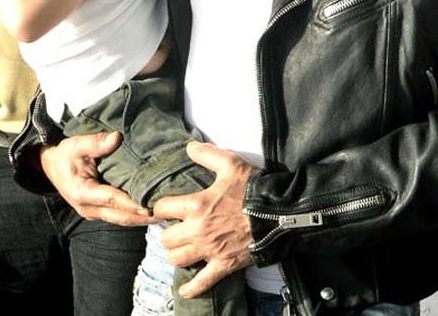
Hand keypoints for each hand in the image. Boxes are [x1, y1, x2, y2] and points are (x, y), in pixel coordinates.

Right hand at [40, 132, 152, 225]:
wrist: (49, 166)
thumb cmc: (65, 155)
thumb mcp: (76, 144)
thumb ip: (96, 142)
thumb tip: (116, 138)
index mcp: (83, 192)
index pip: (113, 200)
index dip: (133, 203)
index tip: (151, 205)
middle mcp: (88, 207)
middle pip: (121, 216)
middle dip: (143, 217)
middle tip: (165, 213)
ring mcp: (92, 212)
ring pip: (121, 220)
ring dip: (141, 219)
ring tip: (163, 214)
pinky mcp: (97, 211)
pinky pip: (118, 216)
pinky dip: (134, 216)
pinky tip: (149, 212)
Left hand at [155, 141, 254, 297]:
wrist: (277, 213)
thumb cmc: (252, 188)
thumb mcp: (230, 164)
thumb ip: (207, 154)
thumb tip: (189, 147)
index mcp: (197, 206)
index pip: (163, 209)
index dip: (160, 207)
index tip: (163, 207)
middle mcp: (198, 231)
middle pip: (166, 238)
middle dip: (168, 232)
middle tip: (175, 227)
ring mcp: (210, 251)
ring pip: (178, 259)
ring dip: (176, 253)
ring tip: (182, 247)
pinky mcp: (223, 265)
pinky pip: (201, 283)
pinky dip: (191, 288)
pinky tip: (184, 290)